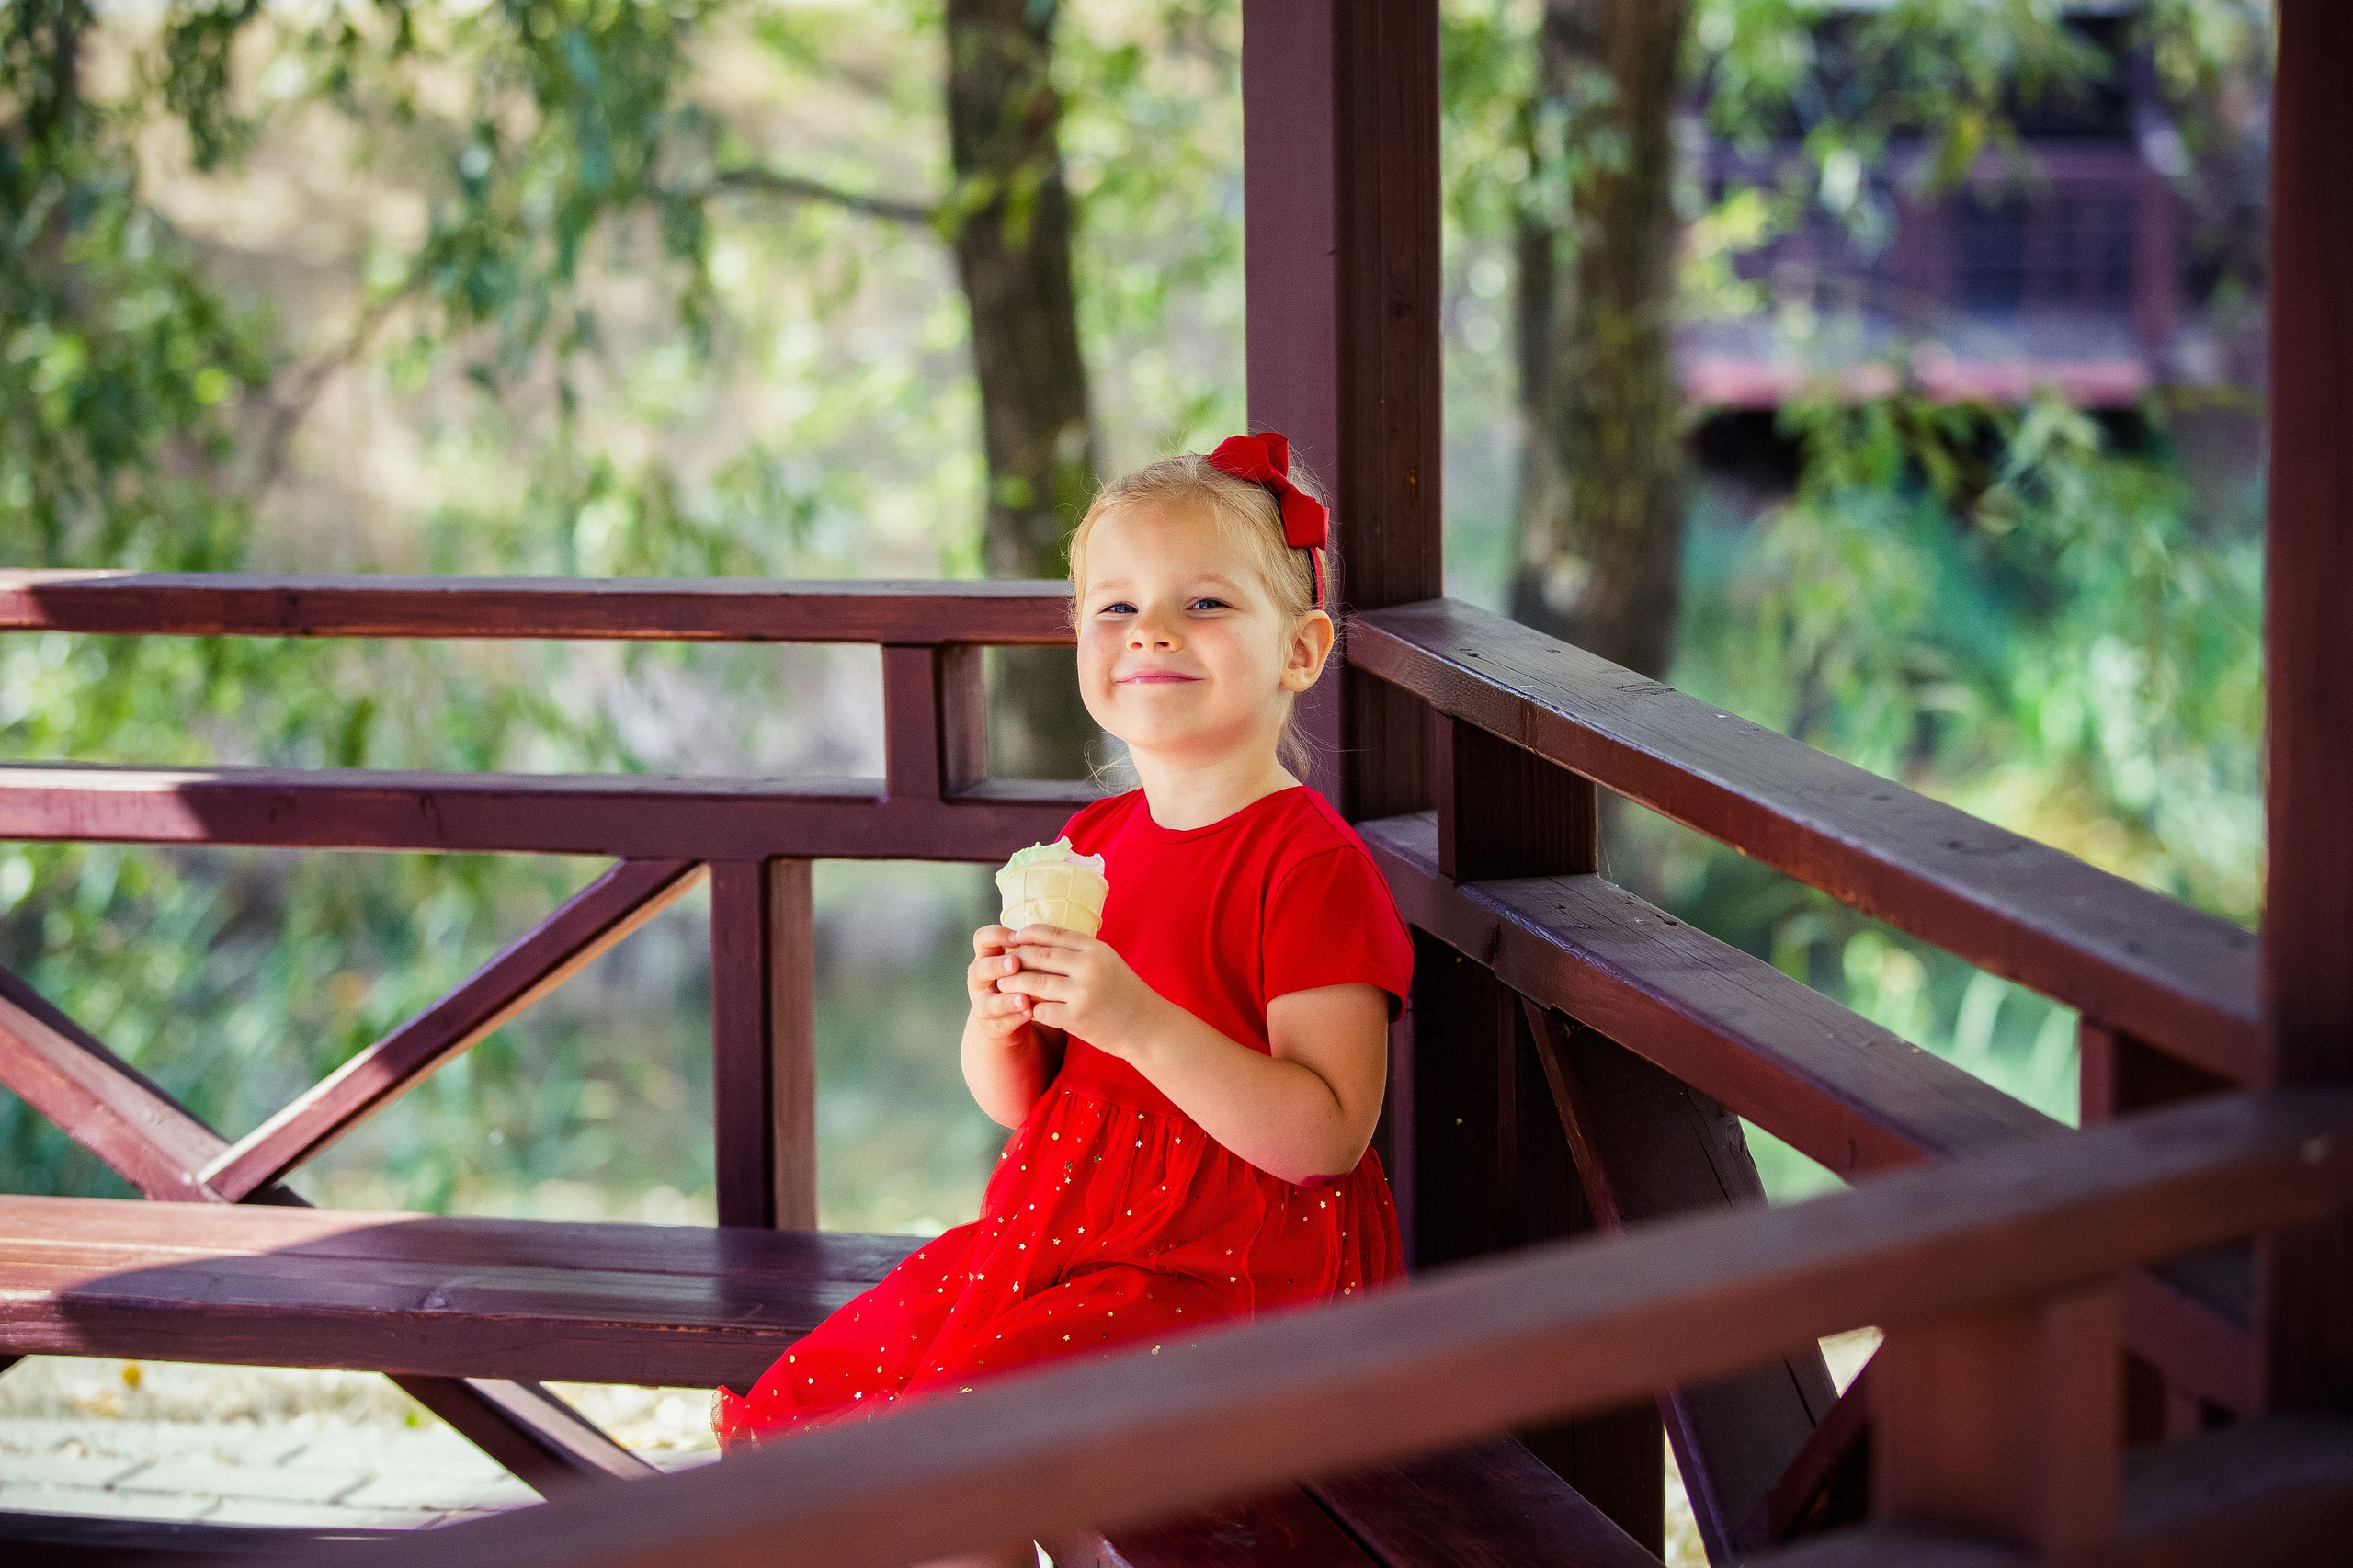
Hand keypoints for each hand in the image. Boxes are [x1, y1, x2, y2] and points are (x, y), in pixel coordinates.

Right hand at [965, 924, 1037, 1046]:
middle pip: (979, 969)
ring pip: (988, 1001)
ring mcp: (983, 1004)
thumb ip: (1030, 950)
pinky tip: (1029, 1014)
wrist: (1008, 1021)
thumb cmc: (1021, 982)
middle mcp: (980, 980)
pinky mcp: (992, 1026)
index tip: (1018, 937)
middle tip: (1014, 963)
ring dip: (1006, 999)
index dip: (997, 935)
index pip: (983, 939)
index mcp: (987, 958)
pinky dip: (1015, 1018)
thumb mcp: (1023, 964)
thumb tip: (1055, 932)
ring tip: (1024, 998)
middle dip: (996, 965)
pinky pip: (1000, 1023)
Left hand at [992, 924, 1162, 1057]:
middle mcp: (1089, 967)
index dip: (1029, 933)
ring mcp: (1082, 993)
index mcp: (1096, 949)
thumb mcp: (1107, 962)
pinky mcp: (1077, 1018)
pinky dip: (1030, 1008)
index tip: (1014, 936)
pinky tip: (1023, 1008)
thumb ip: (1080, 952)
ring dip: (1014, 984)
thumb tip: (1042, 941)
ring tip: (1002, 985)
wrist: (1147, 1027)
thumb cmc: (1124, 993)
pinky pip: (1042, 1010)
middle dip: (1016, 958)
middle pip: (1039, 956)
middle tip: (1002, 963)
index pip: (1053, 934)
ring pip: (1035, 983)